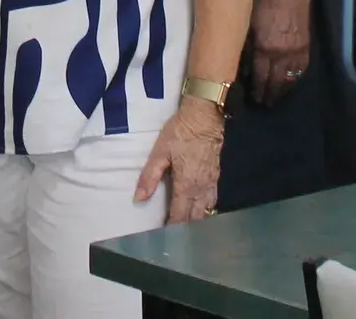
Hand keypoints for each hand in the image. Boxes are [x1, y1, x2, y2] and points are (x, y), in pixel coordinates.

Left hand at [134, 99, 225, 224]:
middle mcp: (201, 190)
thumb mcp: (160, 152)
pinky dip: (205, 210)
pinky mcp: (216, 178)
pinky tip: (199, 211)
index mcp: (187, 186)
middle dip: (185, 229)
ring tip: (185, 228)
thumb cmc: (180, 134)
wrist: (205, 118)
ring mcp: (211, 184)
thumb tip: (138, 198)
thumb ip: (149, 177)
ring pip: (206, 212)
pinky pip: (212, 201)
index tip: (163, 238)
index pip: (180, 216)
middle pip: (195, 218)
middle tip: (173, 236)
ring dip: (196, 221)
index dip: (172, 228)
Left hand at [247, 0, 313, 105]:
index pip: (259, 76)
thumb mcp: (248, 21)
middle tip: (263, 103)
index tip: (251, 98)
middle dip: (269, 95)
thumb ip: (246, 44)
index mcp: (265, 48)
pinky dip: (294, 79)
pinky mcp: (307, 46)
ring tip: (275, 97)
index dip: (256, 89)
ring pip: (290, 80)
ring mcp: (296, 52)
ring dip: (282, 91)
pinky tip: (290, 83)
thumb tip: (242, 64)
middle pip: (275, 83)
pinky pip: (300, 70)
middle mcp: (282, 54)